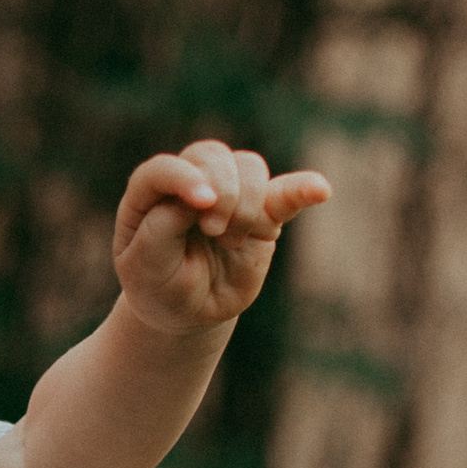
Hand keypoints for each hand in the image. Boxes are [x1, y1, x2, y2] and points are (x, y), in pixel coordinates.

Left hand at [113, 140, 328, 334]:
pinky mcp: (263, 212)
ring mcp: (228, 194)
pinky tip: (320, 191)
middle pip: (212, 155)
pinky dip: (304, 189)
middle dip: (222, 192)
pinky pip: (288, 192)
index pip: (164, 168)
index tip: (204, 203)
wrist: (189, 312)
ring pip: (248, 167)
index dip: (187, 177)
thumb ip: (162, 229)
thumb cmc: (160, 287)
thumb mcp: (146, 268)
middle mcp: (189, 183)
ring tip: (230, 241)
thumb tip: (204, 196)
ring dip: (247, 205)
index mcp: (149, 193)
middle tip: (214, 232)